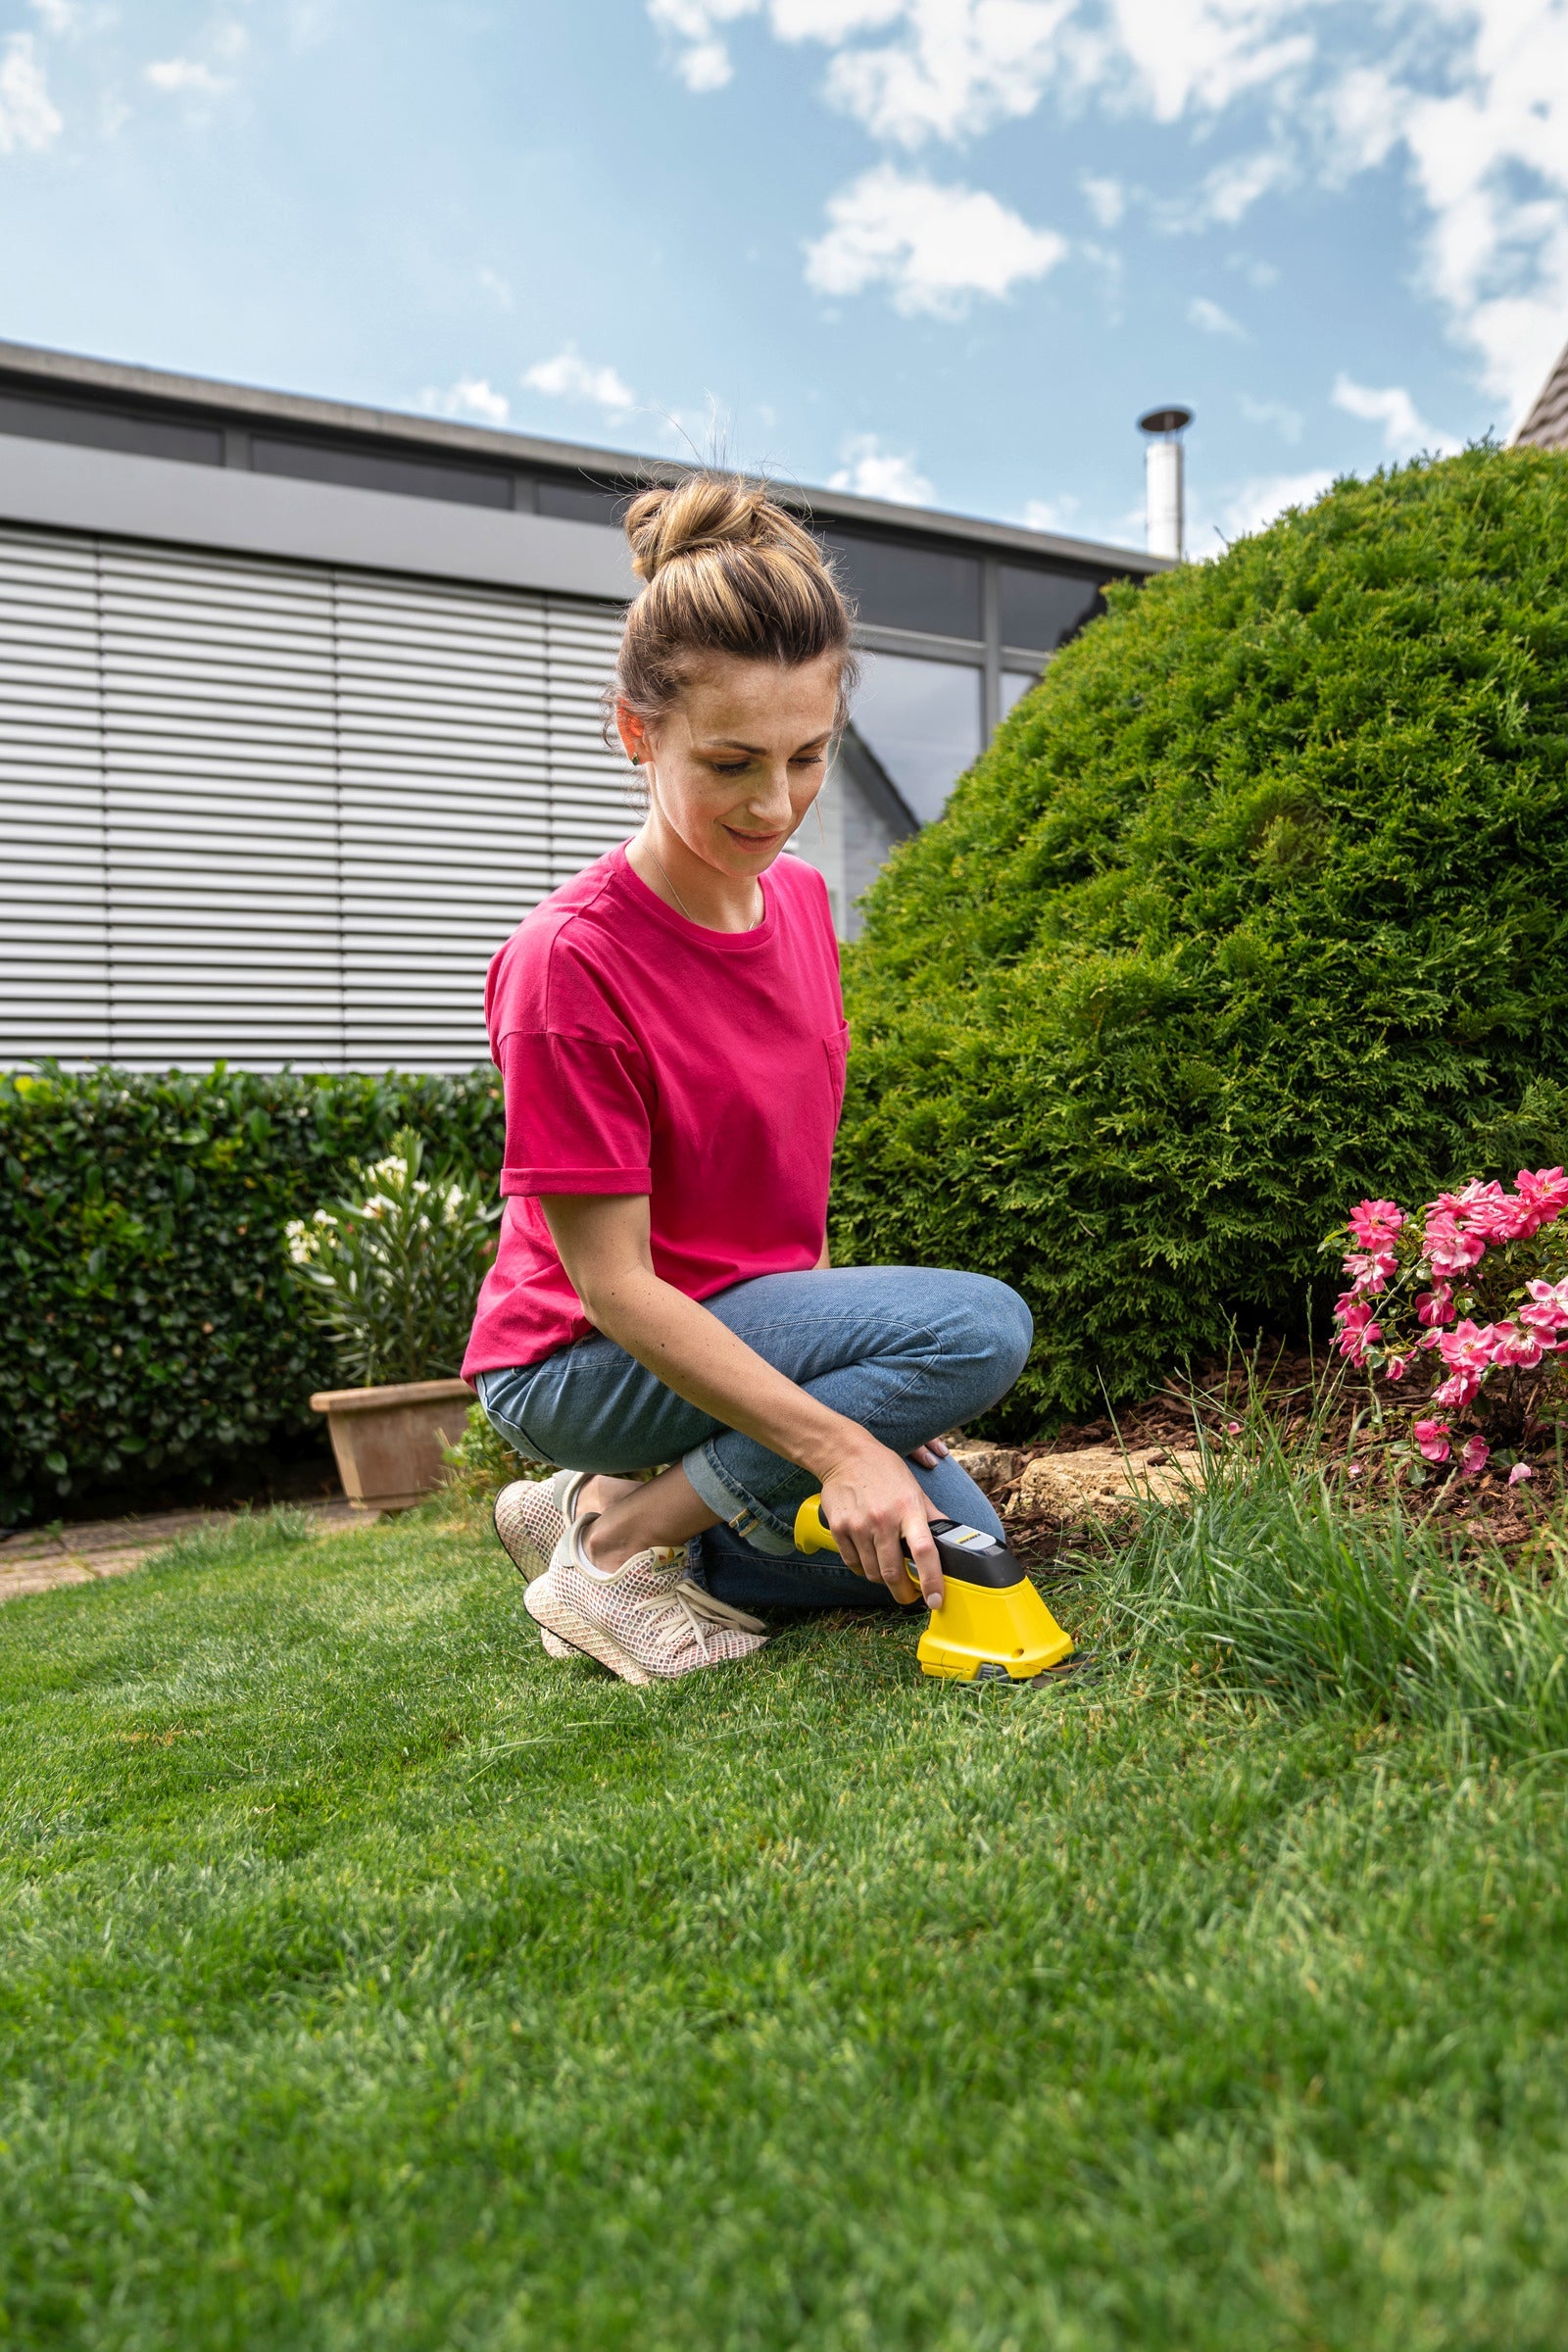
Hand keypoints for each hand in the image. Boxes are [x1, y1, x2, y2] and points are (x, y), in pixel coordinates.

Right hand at [817, 1435, 943, 1609]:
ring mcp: (858, 1525)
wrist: (845, 1455)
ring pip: (872, 1573)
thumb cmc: (884, 1471)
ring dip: (883, 1580)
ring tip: (889, 1571)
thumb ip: (932, 1517)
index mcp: (908, 1509)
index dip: (931, 1580)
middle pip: (893, 1573)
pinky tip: (869, 1558)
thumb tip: (953, 1539)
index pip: (924, 1552)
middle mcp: (883, 1519)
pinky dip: (863, 1568)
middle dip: (904, 1593)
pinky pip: (853, 1564)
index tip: (935, 1600)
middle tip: (911, 1595)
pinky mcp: (839, 1529)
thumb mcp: (915, 1489)